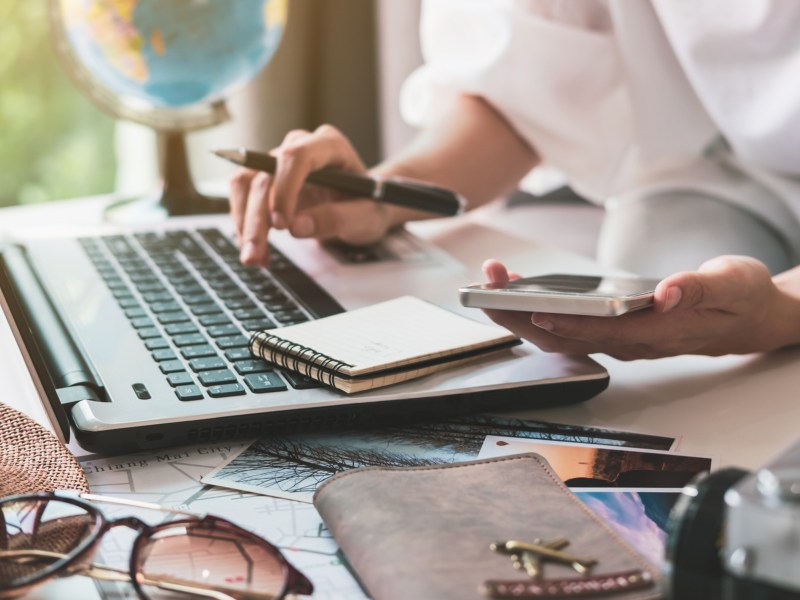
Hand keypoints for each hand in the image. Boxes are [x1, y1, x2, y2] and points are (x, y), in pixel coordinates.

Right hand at [229, 125, 397, 265]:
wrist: (362, 205)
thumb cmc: (368, 205)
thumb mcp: (366, 217)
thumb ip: (337, 218)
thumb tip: (296, 227)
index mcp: (330, 145)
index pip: (297, 156)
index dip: (284, 189)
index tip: (282, 225)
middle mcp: (299, 146)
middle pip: (265, 175)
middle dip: (257, 219)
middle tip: (255, 255)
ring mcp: (279, 161)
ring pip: (246, 185)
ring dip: (244, 223)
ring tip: (255, 258)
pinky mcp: (265, 179)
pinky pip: (243, 197)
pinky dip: (245, 226)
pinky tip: (260, 251)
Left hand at [480, 257, 799, 359]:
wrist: (749, 318)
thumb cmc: (741, 301)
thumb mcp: (732, 284)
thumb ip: (699, 288)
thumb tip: (669, 291)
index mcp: (657, 332)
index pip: (602, 333)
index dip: (567, 323)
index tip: (536, 309)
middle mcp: (631, 341)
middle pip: (566, 336)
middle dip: (522, 313)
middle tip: (488, 286)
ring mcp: (619, 338)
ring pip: (560, 332)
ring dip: (521, 311)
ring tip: (493, 281)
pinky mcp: (613, 330)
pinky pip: (567, 325)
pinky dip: (538, 309)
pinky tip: (520, 290)